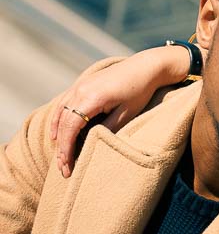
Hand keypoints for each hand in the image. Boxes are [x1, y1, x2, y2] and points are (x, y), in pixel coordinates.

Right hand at [51, 45, 196, 177]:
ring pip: (60, 113)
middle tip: (63, 168)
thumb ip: (108, 129)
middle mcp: (81, 90)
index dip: (66, 149)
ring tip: (60, 155)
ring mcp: (79, 85)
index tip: (67, 166)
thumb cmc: (140, 90)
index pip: (71, 128)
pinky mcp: (82, 83)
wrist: (146, 66)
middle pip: (63, 123)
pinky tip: (58, 133)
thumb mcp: (127, 113)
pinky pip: (63, 103)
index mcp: (92, 97)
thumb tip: (90, 144)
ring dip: (58, 135)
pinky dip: (59, 120)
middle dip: (61, 148)